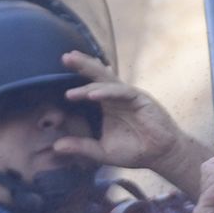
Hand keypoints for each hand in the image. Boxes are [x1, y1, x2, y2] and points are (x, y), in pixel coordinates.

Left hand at [54, 51, 186, 170]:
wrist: (160, 155)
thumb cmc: (134, 151)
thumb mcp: (102, 151)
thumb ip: (81, 147)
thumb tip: (56, 146)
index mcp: (106, 106)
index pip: (88, 88)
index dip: (75, 81)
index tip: (53, 77)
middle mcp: (115, 97)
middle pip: (96, 76)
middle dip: (81, 65)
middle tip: (65, 56)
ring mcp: (127, 96)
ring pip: (106, 79)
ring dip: (90, 70)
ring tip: (73, 63)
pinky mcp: (139, 99)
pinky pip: (120, 92)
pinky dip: (106, 92)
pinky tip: (92, 94)